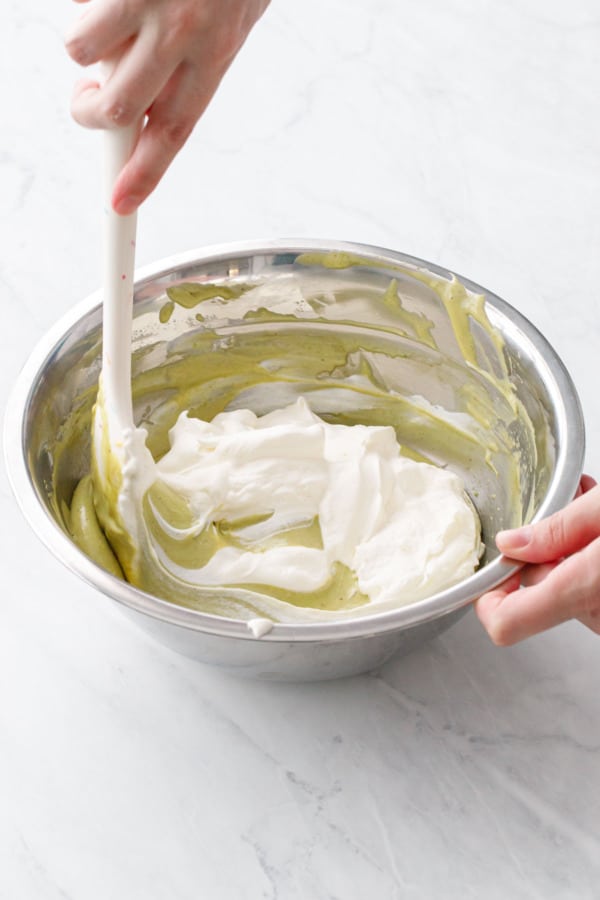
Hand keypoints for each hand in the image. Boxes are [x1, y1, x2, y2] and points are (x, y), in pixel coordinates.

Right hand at [65, 0, 269, 213]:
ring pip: (83, 54)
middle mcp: (183, 33)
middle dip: (92, 113)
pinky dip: (80, 8)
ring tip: (103, 24)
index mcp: (216, 52)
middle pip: (121, 108)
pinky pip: (77, 12)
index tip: (122, 202)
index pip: (174, 132)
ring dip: (84, 50)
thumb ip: (203, 52)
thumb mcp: (238, 13)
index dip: (144, 174)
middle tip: (89, 99)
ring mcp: (149, 3)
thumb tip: (165, 80)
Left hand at [475, 475, 599, 643]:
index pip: (505, 623)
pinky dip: (587, 555)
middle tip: (563, 504)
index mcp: (580, 590)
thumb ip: (558, 528)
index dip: (487, 596)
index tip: (492, 565)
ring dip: (568, 545)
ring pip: (564, 583)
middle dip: (542, 546)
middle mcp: (595, 612)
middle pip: (536, 591)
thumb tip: (511, 543)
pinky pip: (588, 584)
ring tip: (587, 504)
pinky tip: (599, 524)